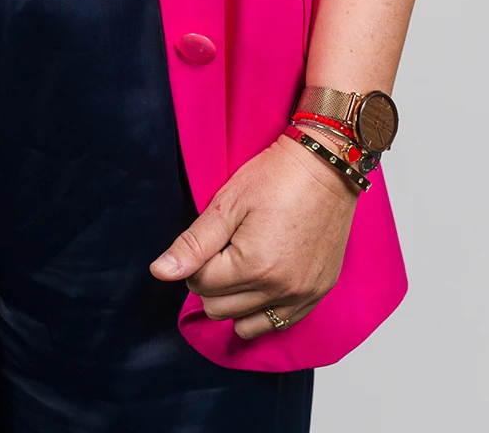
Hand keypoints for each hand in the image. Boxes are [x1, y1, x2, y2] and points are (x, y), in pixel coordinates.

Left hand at [149, 132, 357, 338]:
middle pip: (218, 308)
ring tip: (243, 269)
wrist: (329, 164)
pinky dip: (264, 310)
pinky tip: (264, 283)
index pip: (199, 285)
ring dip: (235, 302)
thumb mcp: (228, 203)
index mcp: (252, 265)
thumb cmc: (278, 177)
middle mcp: (278, 288)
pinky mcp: (318, 292)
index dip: (198, 261)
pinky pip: (279, 324)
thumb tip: (159, 272)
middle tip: (226, 250)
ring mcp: (302, 294)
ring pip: (245, 325)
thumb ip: (193, 244)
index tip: (213, 239)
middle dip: (212, 283)